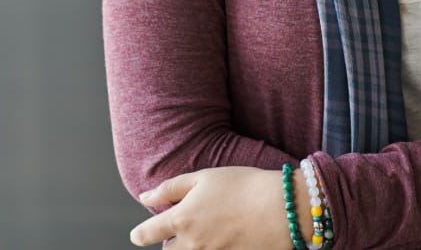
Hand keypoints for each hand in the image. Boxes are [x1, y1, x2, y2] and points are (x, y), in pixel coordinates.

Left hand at [129, 166, 299, 248]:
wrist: (283, 207)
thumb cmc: (243, 186)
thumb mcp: (203, 178)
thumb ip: (170, 189)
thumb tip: (144, 196)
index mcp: (182, 219)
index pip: (147, 234)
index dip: (139, 235)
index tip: (137, 235)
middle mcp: (193, 243)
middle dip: (171, 241)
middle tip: (186, 226)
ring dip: (192, 247)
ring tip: (209, 230)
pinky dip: (212, 249)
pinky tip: (224, 237)